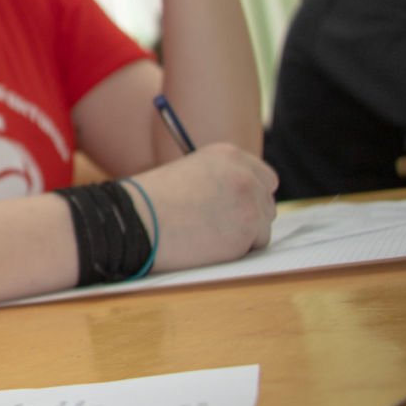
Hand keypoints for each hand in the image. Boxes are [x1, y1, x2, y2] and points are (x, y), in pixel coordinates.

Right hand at [128, 143, 277, 271]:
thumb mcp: (190, 173)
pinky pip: (256, 245)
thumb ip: (220, 180)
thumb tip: (238, 200)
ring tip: (208, 234)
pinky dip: (237, 250)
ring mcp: (250, 203)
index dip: (250, 195)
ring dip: (243, 234)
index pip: (264, 177)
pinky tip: (210, 244)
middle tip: (220, 225)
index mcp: (229, 155)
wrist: (137, 219)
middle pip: (267, 202)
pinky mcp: (249, 231)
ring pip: (263, 226)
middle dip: (249, 215)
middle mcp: (245, 175)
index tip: (233, 207)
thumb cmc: (152, 200)